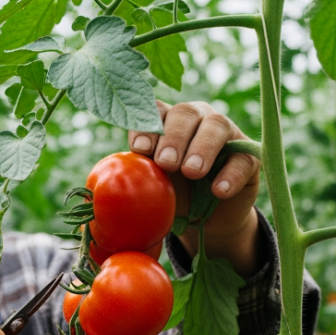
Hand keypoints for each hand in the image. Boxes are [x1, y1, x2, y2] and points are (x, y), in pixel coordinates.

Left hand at [129, 100, 263, 277]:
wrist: (209, 222)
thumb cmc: (173, 198)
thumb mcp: (150, 191)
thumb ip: (129, 185)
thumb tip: (86, 199)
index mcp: (167, 122)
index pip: (155, 112)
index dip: (146, 127)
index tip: (139, 150)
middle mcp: (197, 119)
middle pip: (186, 113)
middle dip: (173, 137)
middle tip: (165, 164)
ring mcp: (226, 134)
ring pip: (217, 125)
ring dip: (201, 147)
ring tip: (190, 172)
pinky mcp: (249, 156)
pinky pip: (243, 158)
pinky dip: (230, 173)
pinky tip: (217, 190)